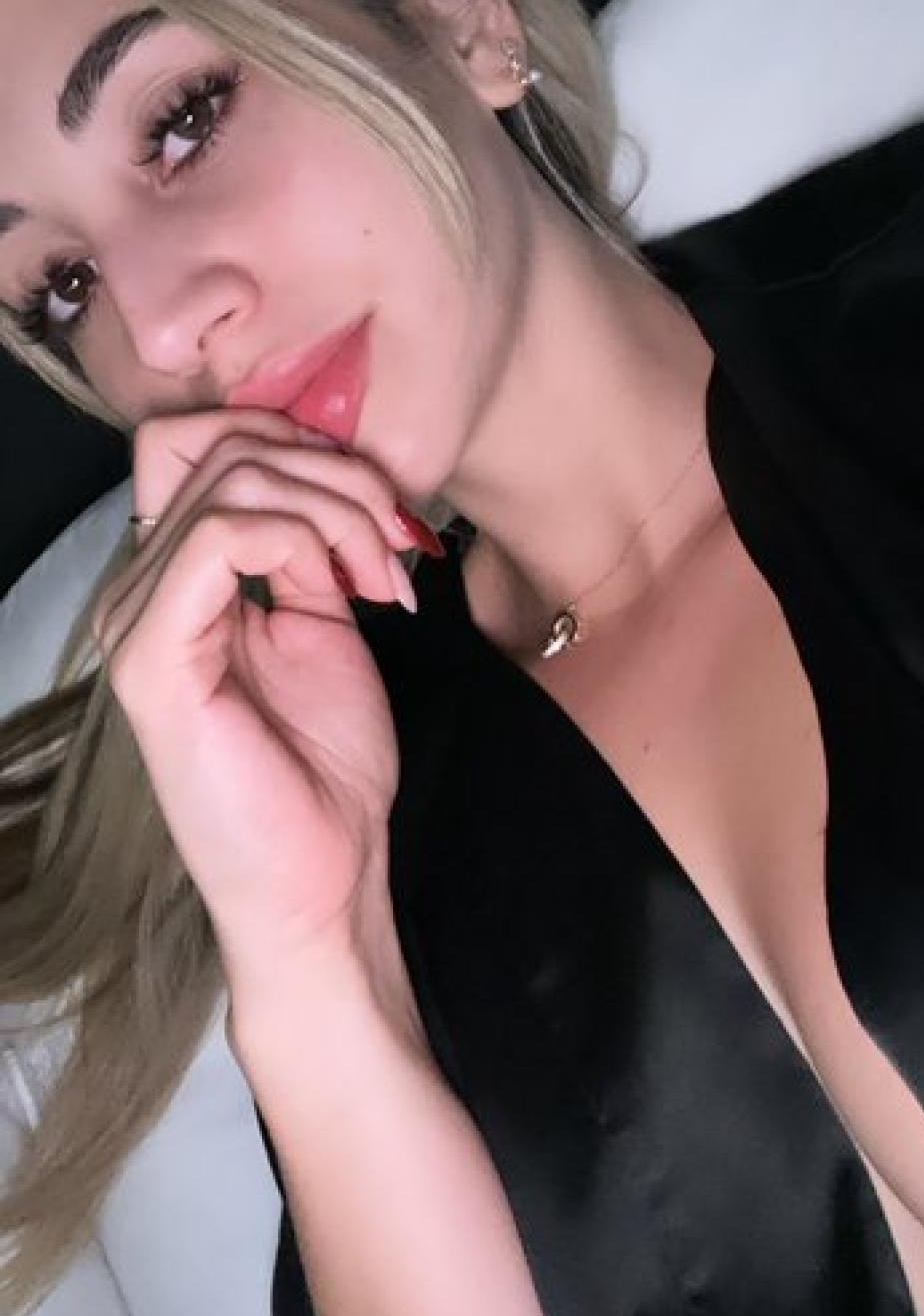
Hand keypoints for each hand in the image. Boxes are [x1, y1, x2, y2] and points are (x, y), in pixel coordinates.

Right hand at [91, 407, 420, 995]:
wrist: (329, 878)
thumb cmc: (327, 767)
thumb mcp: (326, 620)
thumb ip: (308, 544)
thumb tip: (326, 472)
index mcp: (175, 580)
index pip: (197, 439)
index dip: (289, 437)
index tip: (372, 503)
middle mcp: (139, 592)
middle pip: (219, 442)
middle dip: (333, 471)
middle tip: (395, 541)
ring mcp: (136, 624)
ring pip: (230, 478)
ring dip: (336, 508)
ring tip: (385, 576)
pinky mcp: (153, 661)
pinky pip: (218, 538)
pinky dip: (302, 539)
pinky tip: (349, 595)